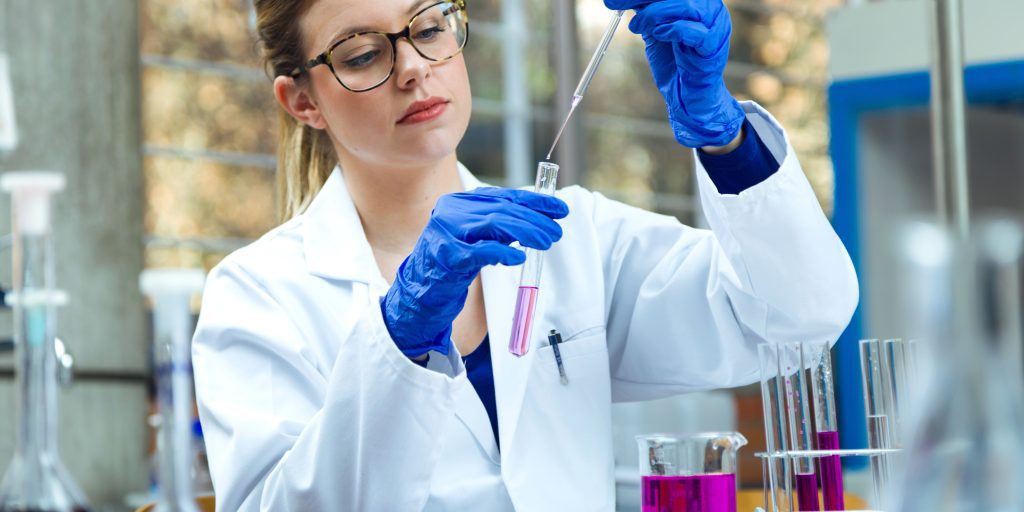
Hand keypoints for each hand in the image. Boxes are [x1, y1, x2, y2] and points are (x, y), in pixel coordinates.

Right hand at [381, 188, 568, 357]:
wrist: (419, 290)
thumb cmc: (451, 263)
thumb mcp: (475, 236)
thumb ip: (499, 225)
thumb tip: (539, 219)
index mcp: (460, 202)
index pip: (504, 196)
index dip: (535, 201)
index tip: (559, 209)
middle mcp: (452, 211)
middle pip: (502, 209)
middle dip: (534, 219)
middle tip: (556, 231)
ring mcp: (446, 232)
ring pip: (494, 224)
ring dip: (526, 232)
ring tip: (546, 241)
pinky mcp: (446, 256)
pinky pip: (480, 251)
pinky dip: (502, 252)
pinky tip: (518, 257)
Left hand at [604, 0, 744, 147]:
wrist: (688, 95)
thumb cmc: (674, 62)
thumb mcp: (654, 30)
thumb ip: (645, 11)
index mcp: (697, 0)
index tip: (611, 0)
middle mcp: (710, 7)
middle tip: (615, 5)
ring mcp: (716, 25)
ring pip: (685, 6)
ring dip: (654, 14)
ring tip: (637, 26)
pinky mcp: (714, 46)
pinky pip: (695, 32)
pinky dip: (674, 30)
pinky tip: (659, 34)